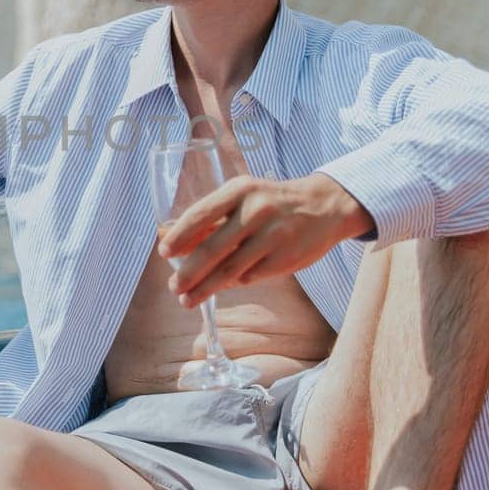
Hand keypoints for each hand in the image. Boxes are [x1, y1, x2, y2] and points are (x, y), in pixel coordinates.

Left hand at [158, 173, 373, 307]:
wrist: (324, 206)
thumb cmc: (271, 203)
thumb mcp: (242, 197)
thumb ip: (211, 217)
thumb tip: (171, 240)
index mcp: (240, 190)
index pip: (201, 214)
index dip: (180, 236)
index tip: (164, 253)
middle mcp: (257, 210)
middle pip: (212, 249)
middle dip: (188, 273)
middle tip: (173, 286)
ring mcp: (274, 236)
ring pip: (230, 270)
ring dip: (205, 288)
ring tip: (187, 299)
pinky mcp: (286, 259)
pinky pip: (250, 277)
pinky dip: (231, 284)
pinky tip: (220, 288)